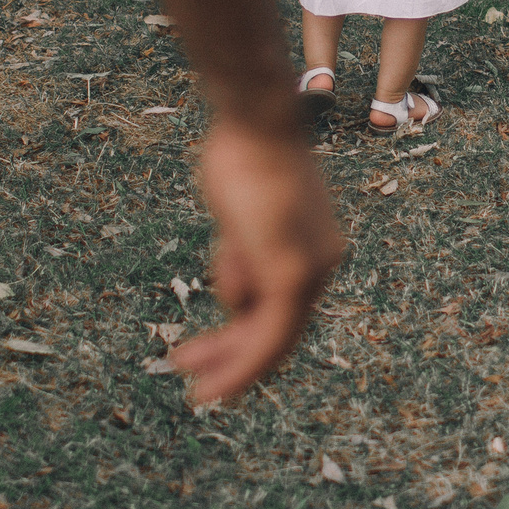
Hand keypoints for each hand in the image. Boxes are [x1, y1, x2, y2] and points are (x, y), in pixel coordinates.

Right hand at [166, 113, 343, 403]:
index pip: (284, 309)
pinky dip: (240, 367)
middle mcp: (322, 264)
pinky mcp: (292, 274)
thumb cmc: (244, 155)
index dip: (246, 338)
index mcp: (315, 249)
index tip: (212, 353)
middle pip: (279, 330)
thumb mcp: (242, 217)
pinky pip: (268, 336)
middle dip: (233, 358)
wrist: (256, 121)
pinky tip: (215, 386)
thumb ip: (244, 258)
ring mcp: (310, 271)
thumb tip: (238, 300)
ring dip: (228, 364)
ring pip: (271, 340)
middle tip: (193, 376)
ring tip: (186, 367)